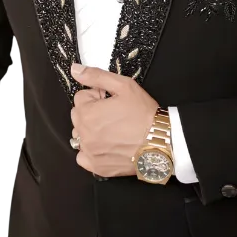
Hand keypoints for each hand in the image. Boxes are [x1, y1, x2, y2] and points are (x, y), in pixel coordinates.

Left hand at [70, 63, 159, 177]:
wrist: (161, 141)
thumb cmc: (144, 114)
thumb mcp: (123, 85)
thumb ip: (96, 76)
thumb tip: (75, 69)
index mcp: (87, 113)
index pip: (81, 98)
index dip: (97, 96)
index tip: (111, 101)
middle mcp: (83, 135)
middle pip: (79, 116)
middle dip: (92, 112)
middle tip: (114, 114)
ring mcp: (89, 152)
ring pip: (80, 135)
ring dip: (91, 131)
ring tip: (113, 130)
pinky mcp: (97, 166)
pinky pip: (83, 157)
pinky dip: (91, 151)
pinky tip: (107, 146)